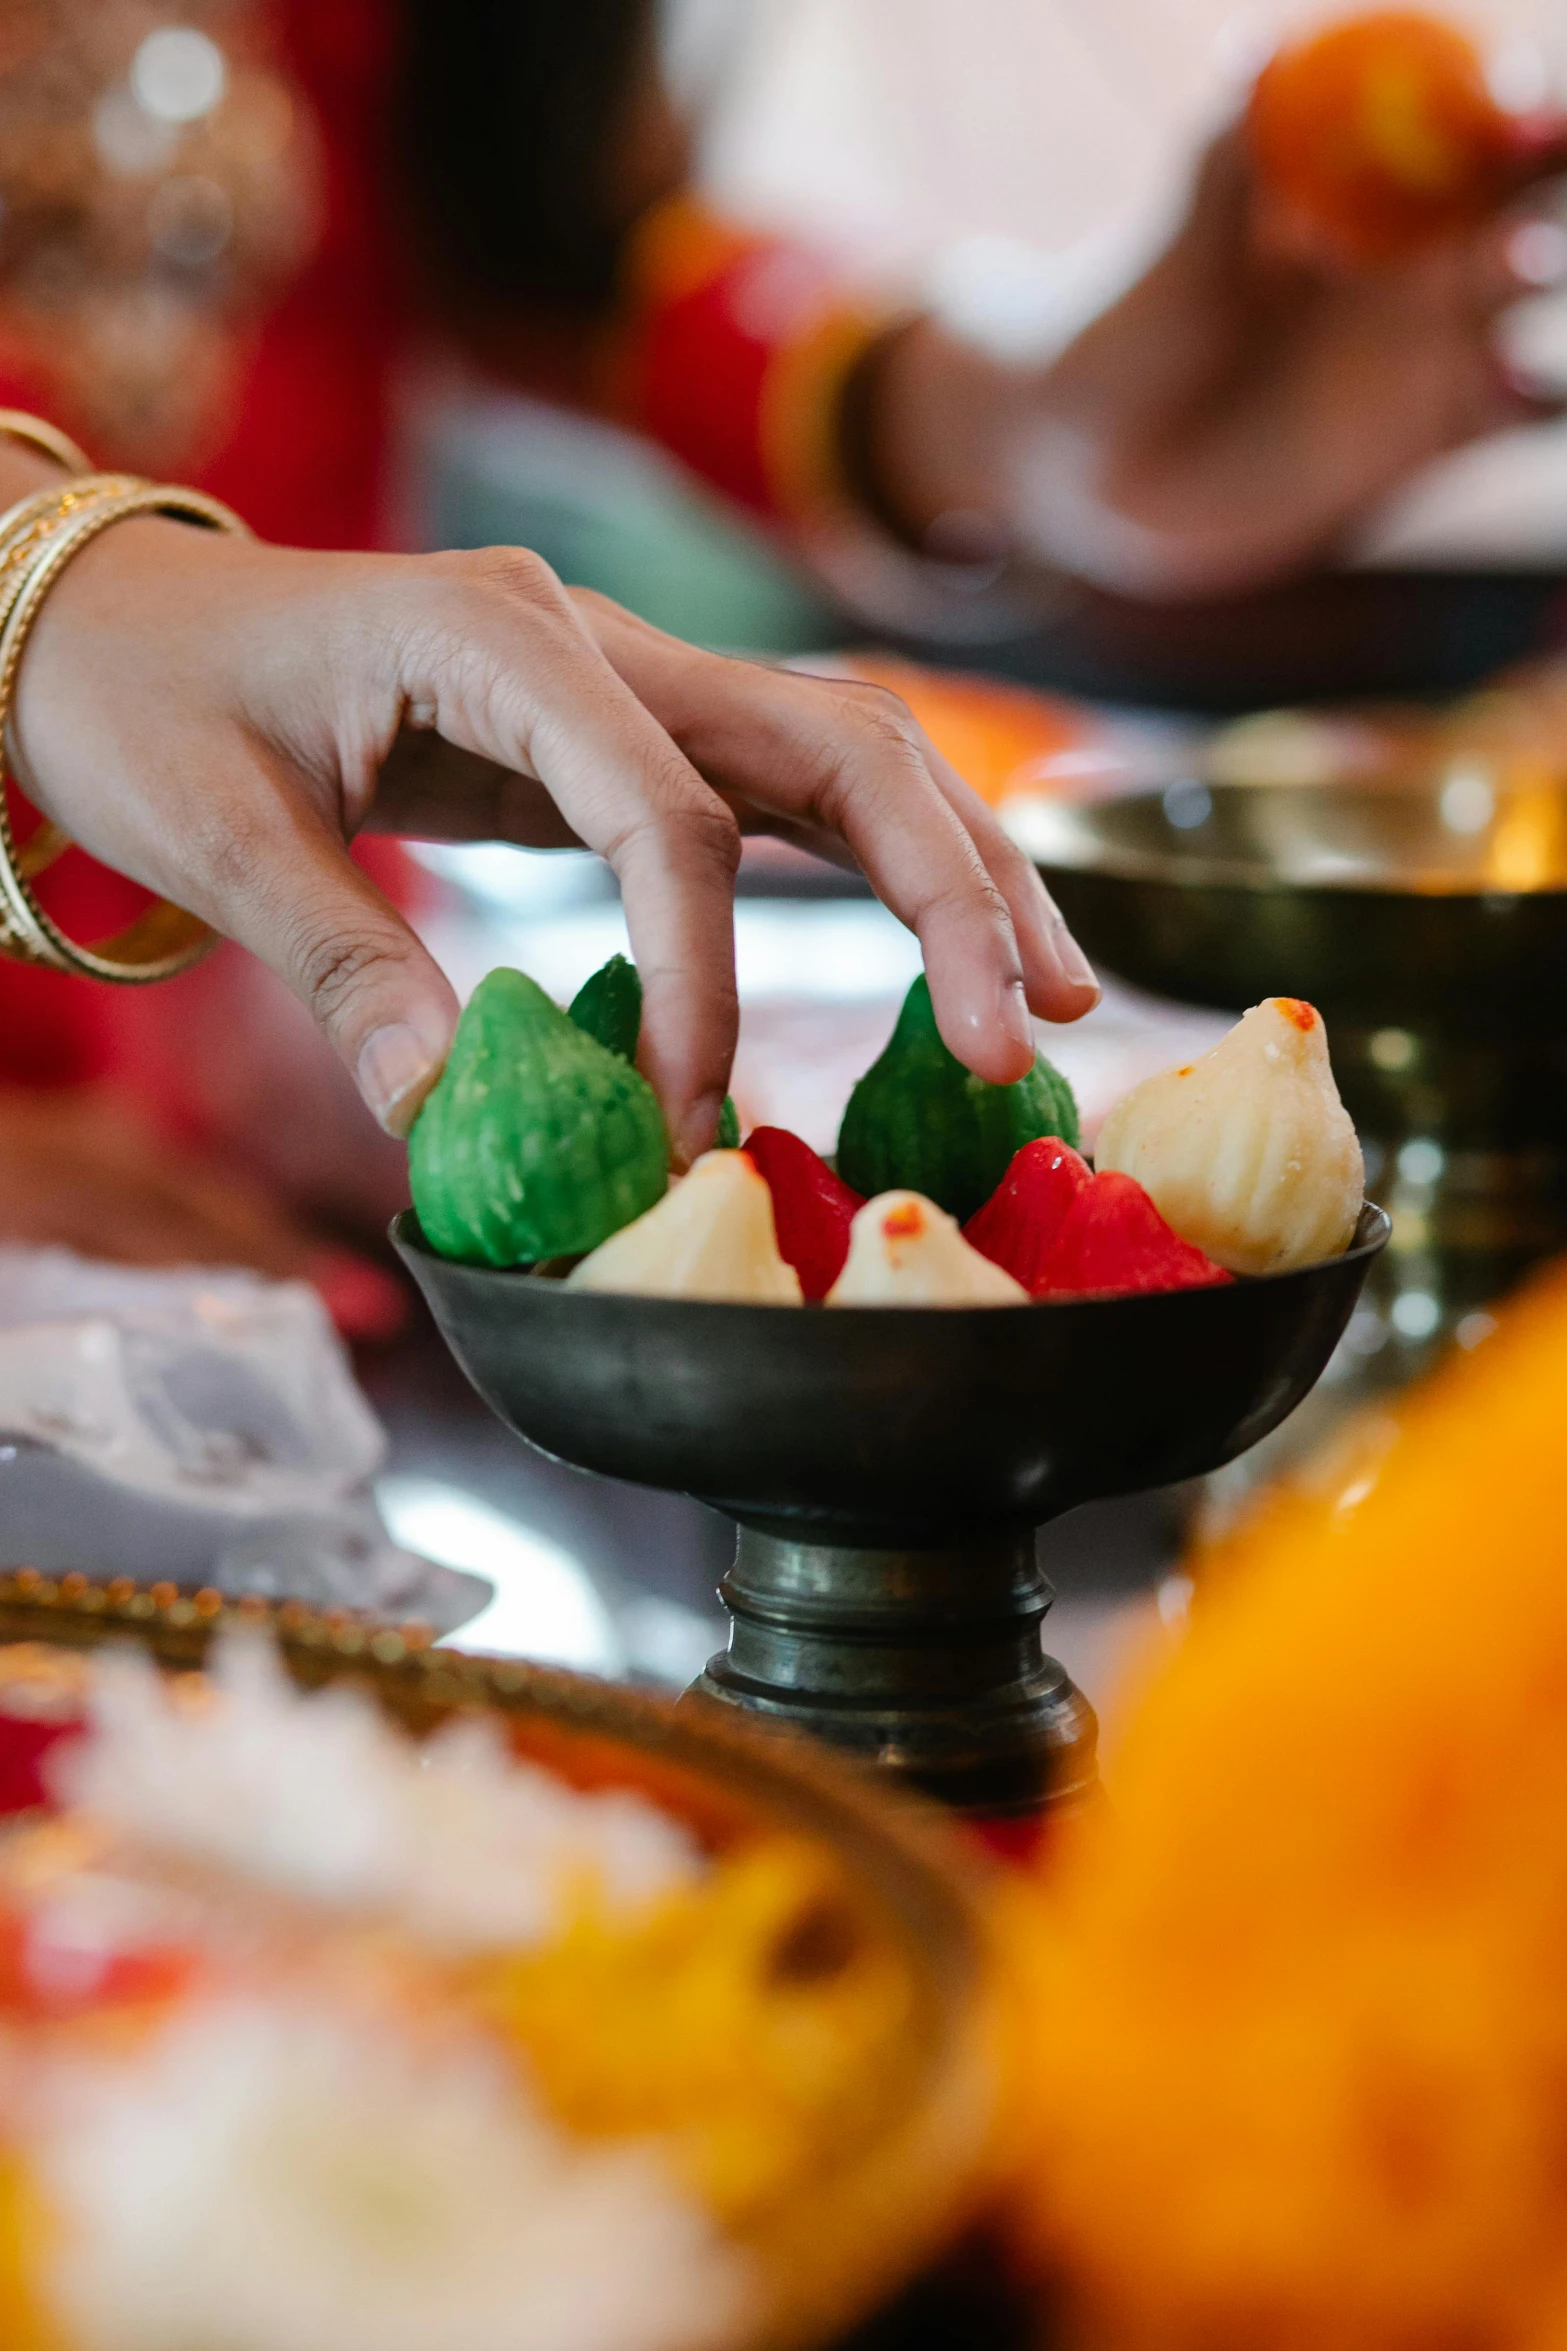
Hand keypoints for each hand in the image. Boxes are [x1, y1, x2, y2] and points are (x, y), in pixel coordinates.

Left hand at [8, 521, 1097, 1165]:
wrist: (111, 616)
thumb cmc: (145, 700)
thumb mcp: (217, 829)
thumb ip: (343, 962)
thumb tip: (452, 1115)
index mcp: (499, 633)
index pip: (663, 811)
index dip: (699, 973)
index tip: (683, 1118)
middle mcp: (596, 636)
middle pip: (833, 739)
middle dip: (945, 887)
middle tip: (1022, 1033)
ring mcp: (626, 673)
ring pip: (847, 751)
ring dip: (960, 868)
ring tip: (1056, 995)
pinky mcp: (629, 727)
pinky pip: (789, 787)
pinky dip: (883, 866)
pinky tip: (952, 948)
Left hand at [866, 124, 1566, 599]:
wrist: (1097, 478)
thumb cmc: (1124, 345)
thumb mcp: (1170, 264)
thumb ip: (1221, 173)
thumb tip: (1254, 54)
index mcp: (1367, 189)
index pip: (1464, 123)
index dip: (1506, 104)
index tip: (1509, 105)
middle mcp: (1418, 260)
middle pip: (1525, 199)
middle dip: (1549, 179)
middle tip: (1527, 197)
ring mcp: (1431, 351)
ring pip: (1530, 301)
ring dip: (1545, 277)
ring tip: (1521, 265)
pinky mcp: (1430, 442)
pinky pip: (1512, 413)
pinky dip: (1533, 397)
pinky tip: (1516, 385)